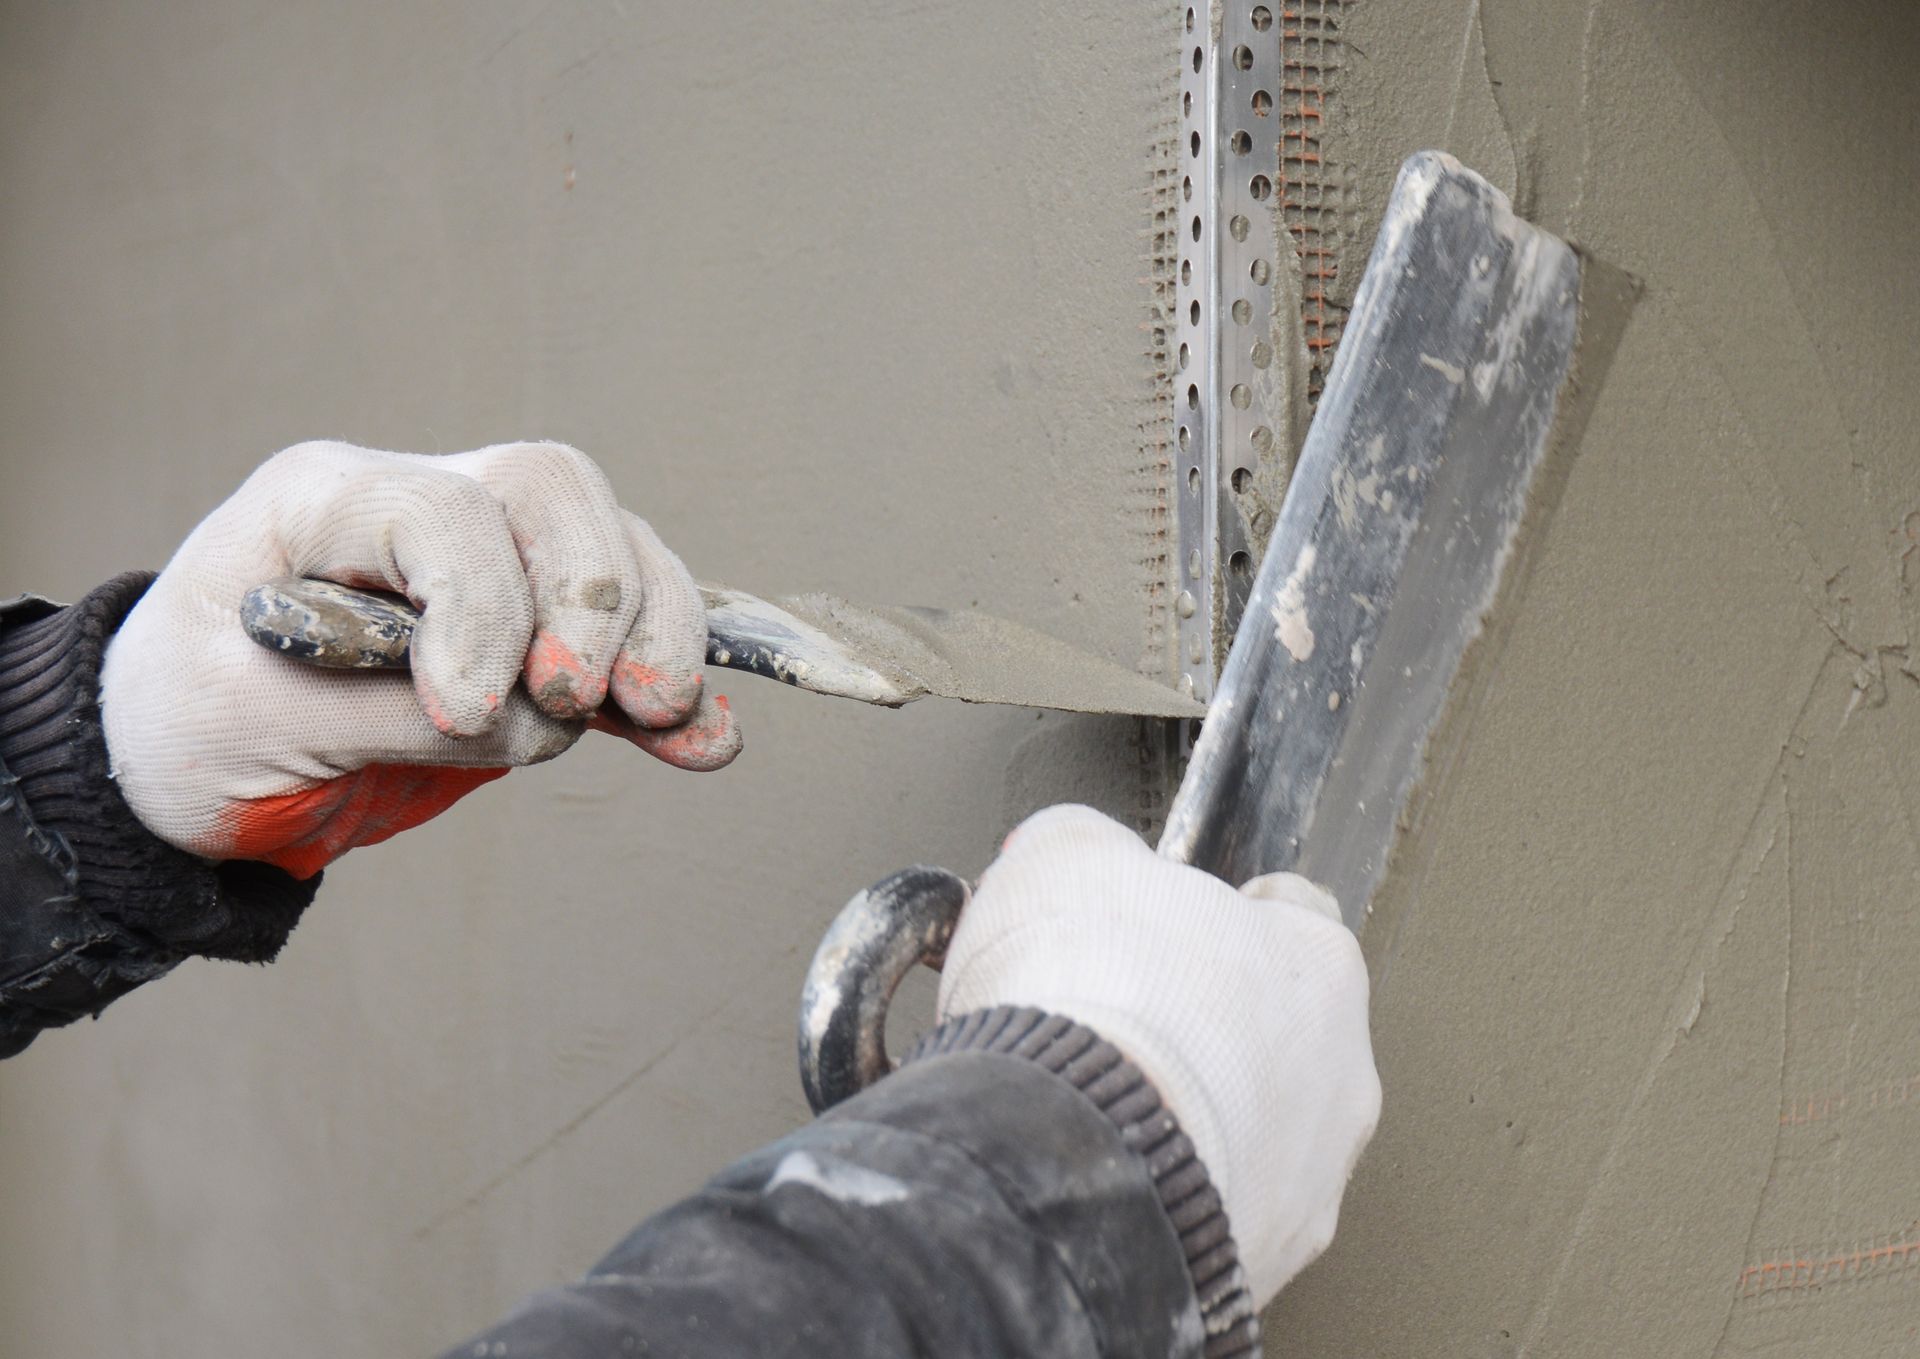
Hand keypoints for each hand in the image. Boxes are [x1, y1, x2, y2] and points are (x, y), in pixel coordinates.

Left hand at [101, 440, 740, 877]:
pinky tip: (705, 741)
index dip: (480, 606)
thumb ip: (393, 711)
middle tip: (576, 700)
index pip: (444, 510)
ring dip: (656, 635)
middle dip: (590, 600)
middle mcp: (421, 504)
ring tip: (660, 720)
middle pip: (554, 496)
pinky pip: (629, 635)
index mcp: (327, 498)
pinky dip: (677, 682)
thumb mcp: (251, 722)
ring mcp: (490, 561)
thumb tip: (529, 716)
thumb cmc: (191, 725)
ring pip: (615, 548)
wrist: (185, 765)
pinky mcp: (533, 635)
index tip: (464, 712)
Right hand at [936, 805, 1379, 1305]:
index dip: (1219, 913)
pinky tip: (1099, 1172)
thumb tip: (1071, 849)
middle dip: (1200, 1025)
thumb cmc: (1091, 996)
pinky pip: (1208, 1212)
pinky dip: (1160, 1192)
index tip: (1167, 920)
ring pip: (1250, 1134)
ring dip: (1187, 1118)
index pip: (1293, 916)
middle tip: (1110, 1018)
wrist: (1074, 1151)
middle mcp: (1338, 1076)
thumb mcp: (1063, 859)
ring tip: (1095, 1109)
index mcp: (1315, 962)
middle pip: (1276, 1032)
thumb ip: (1083, 846)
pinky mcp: (1253, 1261)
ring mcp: (1305, 1180)